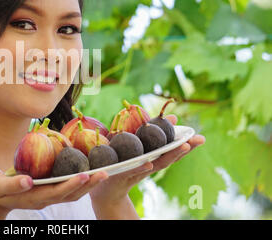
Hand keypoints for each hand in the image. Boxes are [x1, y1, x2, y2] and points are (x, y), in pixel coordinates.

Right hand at [0, 169, 107, 218]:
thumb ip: (11, 184)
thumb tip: (28, 180)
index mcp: (33, 197)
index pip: (57, 192)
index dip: (71, 184)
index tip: (86, 174)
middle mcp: (44, 199)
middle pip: (71, 194)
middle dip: (88, 185)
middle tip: (105, 173)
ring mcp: (46, 196)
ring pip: (72, 193)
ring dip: (88, 185)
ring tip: (104, 173)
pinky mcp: (47, 191)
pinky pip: (67, 188)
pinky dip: (80, 182)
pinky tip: (88, 171)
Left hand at [89, 115, 204, 214]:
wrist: (103, 188)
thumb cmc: (120, 164)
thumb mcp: (133, 146)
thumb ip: (148, 132)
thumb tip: (170, 117)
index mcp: (152, 157)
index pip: (172, 150)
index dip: (186, 144)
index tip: (201, 137)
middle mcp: (149, 165)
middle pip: (169, 156)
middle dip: (185, 148)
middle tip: (200, 139)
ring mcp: (138, 171)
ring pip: (157, 164)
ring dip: (170, 156)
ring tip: (183, 147)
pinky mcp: (123, 175)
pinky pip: (133, 171)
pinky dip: (142, 167)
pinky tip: (150, 162)